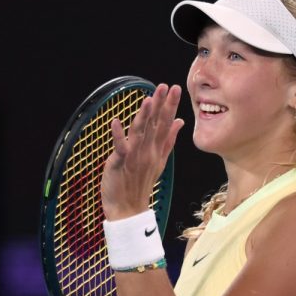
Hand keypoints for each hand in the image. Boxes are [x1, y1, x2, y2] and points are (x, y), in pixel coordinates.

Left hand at [101, 83, 183, 220]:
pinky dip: (117, 135)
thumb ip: (168, 140)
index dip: (170, 106)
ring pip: (140, 133)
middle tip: (167, 87)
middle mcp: (147, 151)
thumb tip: (179, 122)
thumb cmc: (140, 184)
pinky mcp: (120, 163)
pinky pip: (120, 148)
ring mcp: (134, 157)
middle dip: (161, 105)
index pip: (165, 124)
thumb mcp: (158, 160)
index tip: (175, 89)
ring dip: (144, 117)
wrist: (128, 209)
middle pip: (155, 125)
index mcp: (156, 149)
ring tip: (148, 100)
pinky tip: (115, 122)